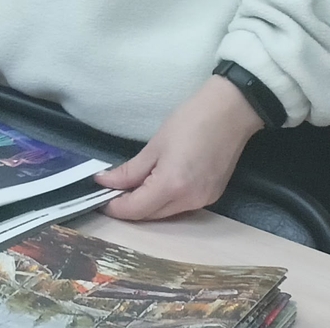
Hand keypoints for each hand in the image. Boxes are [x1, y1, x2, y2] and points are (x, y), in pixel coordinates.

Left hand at [97, 75, 264, 220]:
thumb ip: (130, 170)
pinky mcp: (212, 196)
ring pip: (166, 213)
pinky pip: (181, 206)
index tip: (98, 198)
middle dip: (129, 207)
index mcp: (172, 186)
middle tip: (111, 191)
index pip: (136, 209)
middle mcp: (189, 201)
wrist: (231, 112)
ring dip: (147, 205)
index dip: (115, 207)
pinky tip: (155, 186)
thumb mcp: (155, 145)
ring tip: (130, 187)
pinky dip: (165, 201)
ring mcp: (204, 201)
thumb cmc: (190, 121)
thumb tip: (106, 182)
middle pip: (151, 216)